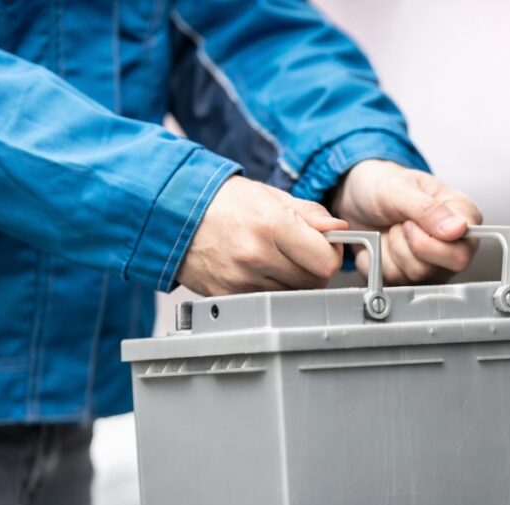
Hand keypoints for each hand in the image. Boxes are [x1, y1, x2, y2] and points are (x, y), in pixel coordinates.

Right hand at [177, 176, 346, 295]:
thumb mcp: (269, 196)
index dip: (331, 254)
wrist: (170, 213)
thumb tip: (339, 229)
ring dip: (293, 281)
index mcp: (271, 225)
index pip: (326, 261)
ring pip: (293, 295)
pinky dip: (271, 290)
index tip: (325, 246)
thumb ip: (309, 214)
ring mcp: (241, 281)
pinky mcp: (228, 297)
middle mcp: (256, 256)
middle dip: (313, 268)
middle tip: (299, 252)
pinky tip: (258, 271)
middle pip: (314, 282)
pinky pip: (268, 302)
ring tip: (275, 258)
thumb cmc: (222, 201)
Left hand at [330, 160, 481, 284]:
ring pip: (411, 276)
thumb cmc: (384, 185)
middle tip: (399, 224)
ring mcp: (434, 265)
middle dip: (404, 246)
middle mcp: (454, 245)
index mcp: (462, 217)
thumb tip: (458, 229)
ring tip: (390, 229)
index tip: (408, 223)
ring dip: (390, 251)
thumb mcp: (400, 189)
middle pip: (433, 269)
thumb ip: (428, 209)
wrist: (358, 198)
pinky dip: (378, 261)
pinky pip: (393, 281)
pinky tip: (382, 243)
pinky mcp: (413, 278)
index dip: (429, 244)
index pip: (461, 254)